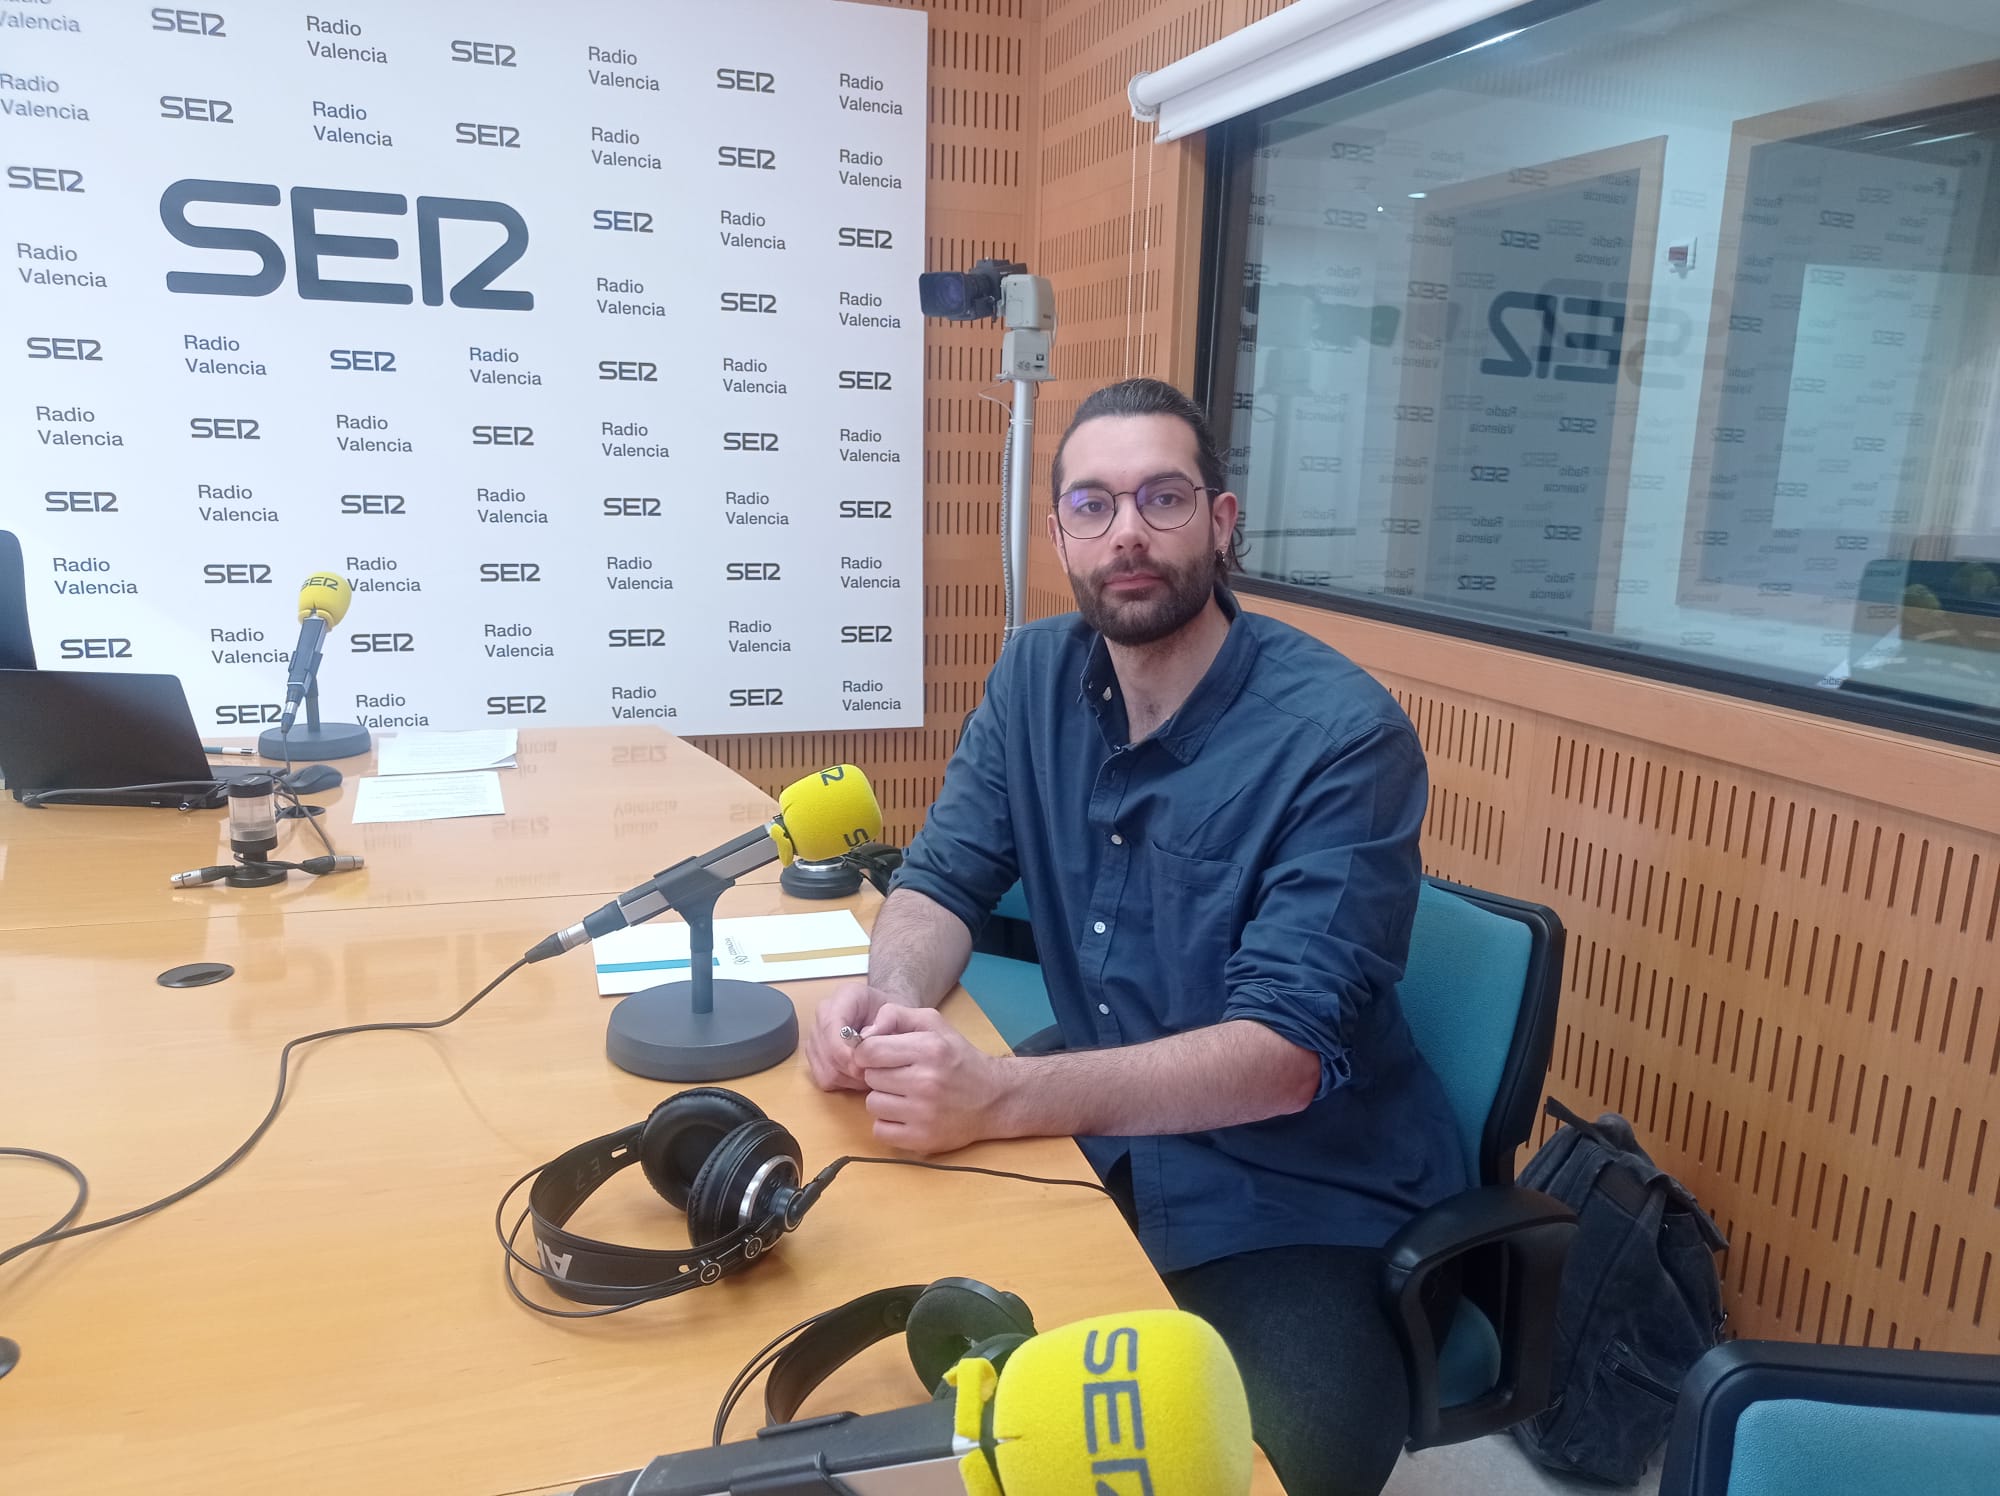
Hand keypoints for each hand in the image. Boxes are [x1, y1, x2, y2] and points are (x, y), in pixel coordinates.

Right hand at [803, 980, 892, 1091]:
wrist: (888, 1019)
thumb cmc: (894, 1017)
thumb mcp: (900, 1012)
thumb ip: (888, 1019)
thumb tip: (866, 1039)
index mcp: (844, 996)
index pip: (831, 1026)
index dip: (845, 1051)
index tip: (864, 1065)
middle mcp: (825, 1013)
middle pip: (827, 1052)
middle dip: (851, 1068)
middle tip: (874, 1073)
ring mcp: (817, 1034)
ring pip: (826, 1068)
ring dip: (850, 1078)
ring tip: (870, 1074)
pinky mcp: (815, 1054)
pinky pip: (824, 1078)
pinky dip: (843, 1083)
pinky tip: (859, 1076)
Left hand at [854, 1003, 1006, 1154]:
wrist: (994, 1099)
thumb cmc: (959, 1059)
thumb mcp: (935, 1025)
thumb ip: (896, 1015)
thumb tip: (864, 1031)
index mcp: (929, 1049)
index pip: (870, 1051)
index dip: (868, 1053)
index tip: (879, 1056)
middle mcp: (927, 1082)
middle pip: (870, 1078)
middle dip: (881, 1075)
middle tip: (902, 1076)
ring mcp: (924, 1114)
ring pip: (873, 1105)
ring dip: (884, 1100)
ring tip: (905, 1096)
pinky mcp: (923, 1139)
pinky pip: (880, 1131)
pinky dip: (888, 1124)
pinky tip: (906, 1115)